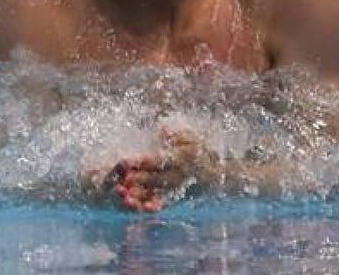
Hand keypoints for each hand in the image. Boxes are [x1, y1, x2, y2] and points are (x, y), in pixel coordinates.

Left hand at [101, 128, 219, 211]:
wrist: (218, 175)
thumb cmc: (201, 152)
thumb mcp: (191, 138)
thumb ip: (176, 135)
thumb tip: (161, 129)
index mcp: (179, 158)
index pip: (157, 160)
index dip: (140, 162)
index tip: (124, 161)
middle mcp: (177, 175)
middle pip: (154, 179)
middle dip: (136, 180)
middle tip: (120, 180)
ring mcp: (176, 188)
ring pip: (156, 193)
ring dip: (139, 196)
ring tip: (123, 196)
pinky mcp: (177, 197)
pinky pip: (164, 203)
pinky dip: (153, 207)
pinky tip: (141, 209)